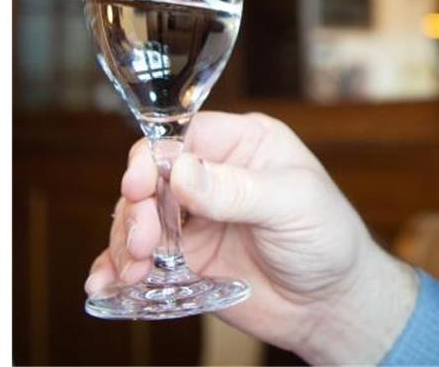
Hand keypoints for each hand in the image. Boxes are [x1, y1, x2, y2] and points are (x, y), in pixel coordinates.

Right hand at [85, 111, 419, 363]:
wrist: (330, 304)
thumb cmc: (328, 239)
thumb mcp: (293, 204)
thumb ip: (237, 189)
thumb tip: (180, 170)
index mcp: (244, 145)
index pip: (184, 135)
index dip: (153, 157)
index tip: (139, 186)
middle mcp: (213, 175)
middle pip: (150, 177)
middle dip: (137, 209)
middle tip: (143, 243)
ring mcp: (195, 218)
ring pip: (137, 218)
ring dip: (124, 243)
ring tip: (132, 271)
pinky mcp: (184, 259)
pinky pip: (139, 259)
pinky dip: (116, 271)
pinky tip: (108, 286)